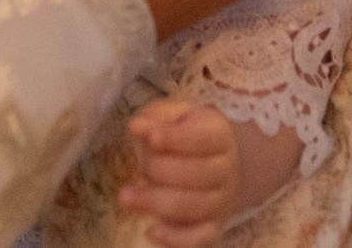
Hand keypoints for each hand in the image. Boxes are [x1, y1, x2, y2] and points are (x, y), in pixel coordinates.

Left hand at [117, 98, 238, 247]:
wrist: (221, 165)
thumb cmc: (189, 134)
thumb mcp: (176, 115)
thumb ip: (157, 117)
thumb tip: (137, 126)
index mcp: (219, 136)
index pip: (203, 138)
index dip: (178, 139)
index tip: (153, 138)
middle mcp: (226, 170)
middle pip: (199, 174)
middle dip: (161, 170)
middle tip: (139, 166)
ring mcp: (221, 201)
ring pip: (196, 206)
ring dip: (157, 203)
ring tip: (126, 197)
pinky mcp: (213, 227)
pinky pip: (200, 238)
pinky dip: (177, 239)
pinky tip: (151, 231)